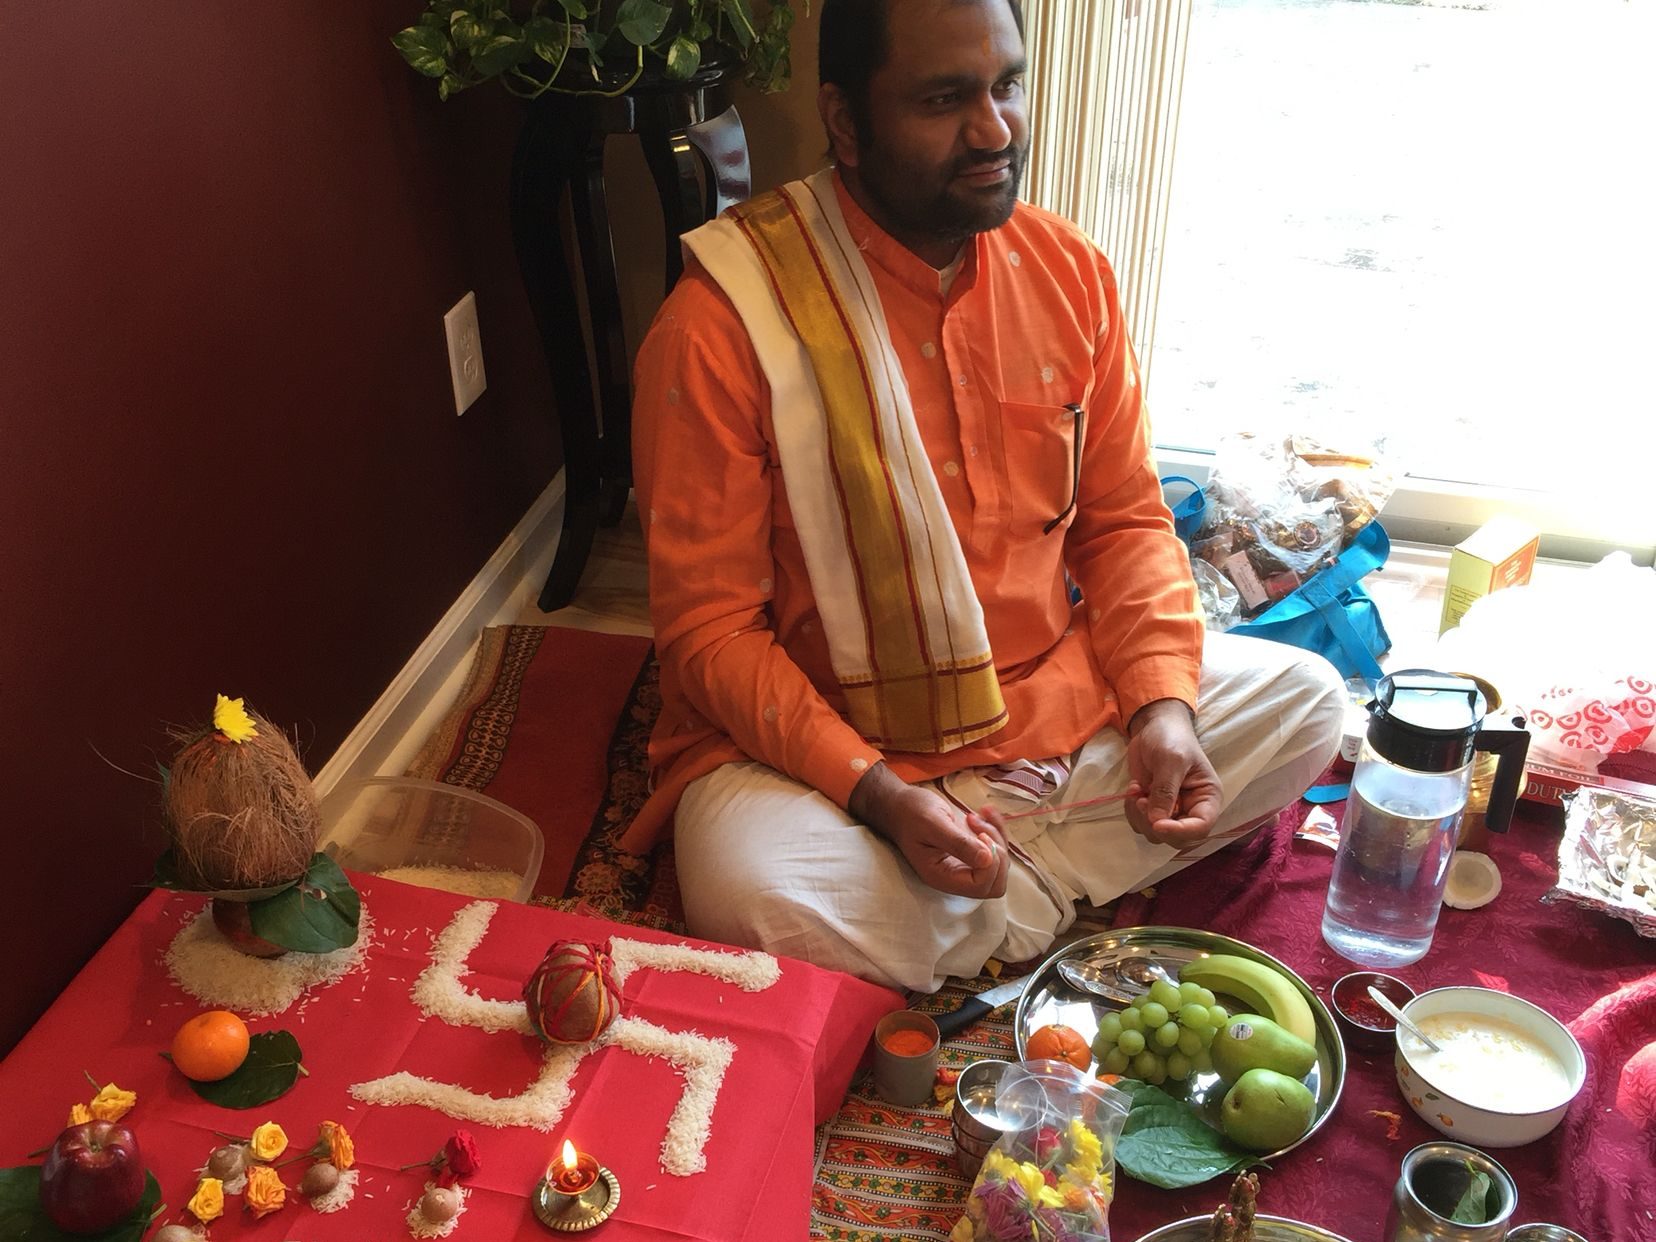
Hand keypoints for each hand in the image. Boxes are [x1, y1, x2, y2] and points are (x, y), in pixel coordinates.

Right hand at [849, 763, 1009, 897]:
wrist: (900, 806)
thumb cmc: (911, 814)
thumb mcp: (933, 824)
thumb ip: (958, 843)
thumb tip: (987, 859)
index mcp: (942, 877)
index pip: (980, 886)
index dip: (989, 863)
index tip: (979, 835)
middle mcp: (955, 877)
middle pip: (995, 884)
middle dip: (998, 854)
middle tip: (981, 828)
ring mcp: (964, 867)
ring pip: (999, 866)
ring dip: (996, 838)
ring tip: (974, 817)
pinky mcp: (970, 854)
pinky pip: (996, 850)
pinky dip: (996, 830)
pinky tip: (984, 812)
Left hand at [1125, 699, 1221, 846]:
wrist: (1153, 727)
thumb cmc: (1171, 738)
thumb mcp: (1171, 760)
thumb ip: (1165, 791)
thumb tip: (1156, 822)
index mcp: (1207, 799)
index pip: (1201, 828)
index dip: (1180, 831)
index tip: (1158, 823)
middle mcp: (1191, 809)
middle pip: (1176, 838)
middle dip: (1155, 823)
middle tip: (1142, 800)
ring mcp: (1170, 811)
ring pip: (1155, 834)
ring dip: (1140, 817)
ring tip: (1137, 791)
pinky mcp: (1152, 808)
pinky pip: (1140, 823)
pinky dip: (1132, 811)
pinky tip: (1134, 789)